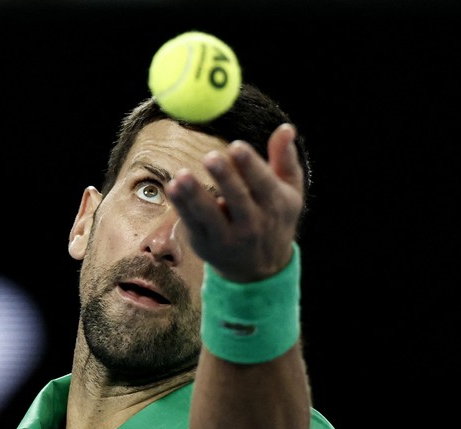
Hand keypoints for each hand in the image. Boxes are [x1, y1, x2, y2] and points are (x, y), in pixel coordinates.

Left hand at [166, 123, 304, 282]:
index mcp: (275, 205)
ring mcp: (227, 237)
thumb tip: (286, 127)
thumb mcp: (288, 191)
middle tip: (210, 157)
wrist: (259, 268)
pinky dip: (181, 206)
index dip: (249, 165)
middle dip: (224, 178)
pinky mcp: (205, 244)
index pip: (263, 184)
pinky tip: (172, 188)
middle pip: (237, 199)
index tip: (236, 146)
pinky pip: (192, 223)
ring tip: (182, 175)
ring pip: (209, 215)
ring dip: (194, 195)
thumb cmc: (274, 217)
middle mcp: (253, 224)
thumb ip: (284, 158)